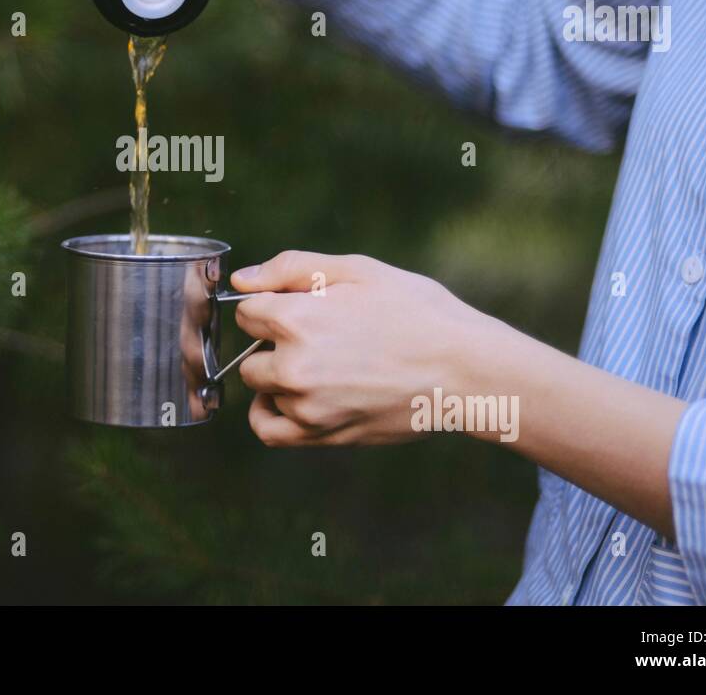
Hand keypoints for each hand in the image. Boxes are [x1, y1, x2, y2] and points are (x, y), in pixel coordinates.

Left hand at [229, 250, 493, 445]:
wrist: (465, 369)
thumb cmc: (417, 312)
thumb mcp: (357, 270)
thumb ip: (290, 269)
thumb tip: (241, 281)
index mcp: (296, 319)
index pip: (246, 312)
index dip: (271, 306)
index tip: (301, 307)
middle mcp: (292, 366)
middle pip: (250, 354)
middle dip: (273, 342)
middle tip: (320, 336)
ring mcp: (305, 406)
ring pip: (262, 389)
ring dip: (279, 377)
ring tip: (325, 365)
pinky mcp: (321, 435)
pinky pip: (269, 430)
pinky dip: (270, 414)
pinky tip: (292, 398)